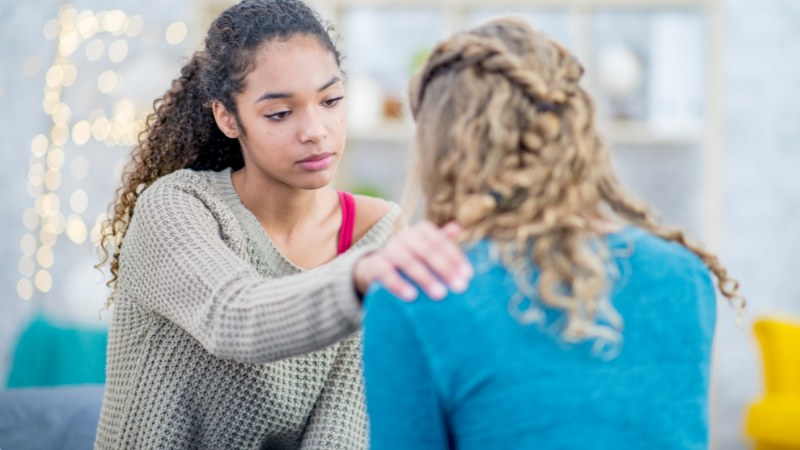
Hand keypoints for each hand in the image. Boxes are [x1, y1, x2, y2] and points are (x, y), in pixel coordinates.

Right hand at [353, 221, 472, 300]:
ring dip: (425, 278)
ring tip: (440, 294)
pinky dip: (398, 284)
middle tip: (460, 287)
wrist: (375, 265)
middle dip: (445, 269)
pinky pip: (386, 273)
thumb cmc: (410, 256)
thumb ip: (442, 240)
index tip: (468, 275)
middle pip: (427, 251)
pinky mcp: (376, 265)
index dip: (455, 258)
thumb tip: (460, 228)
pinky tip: (411, 296)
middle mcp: (404, 237)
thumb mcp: (426, 247)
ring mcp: (389, 250)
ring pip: (408, 262)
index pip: (441, 242)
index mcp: (420, 231)